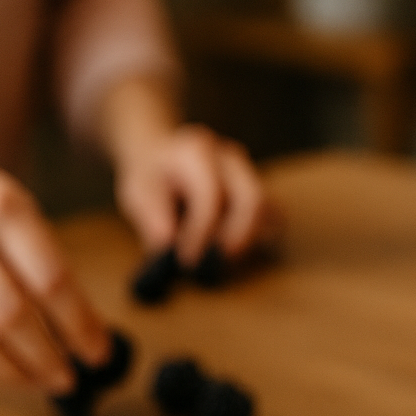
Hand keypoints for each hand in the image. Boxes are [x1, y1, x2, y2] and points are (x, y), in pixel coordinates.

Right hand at [0, 112, 108, 389]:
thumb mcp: (15, 210)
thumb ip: (47, 263)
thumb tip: (85, 332)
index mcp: (1, 209)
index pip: (51, 281)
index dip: (80, 327)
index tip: (98, 354)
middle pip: (12, 317)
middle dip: (47, 360)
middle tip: (68, 379)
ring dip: (14, 375)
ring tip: (38, 382)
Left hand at [100, 78, 274, 266]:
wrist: (163, 160)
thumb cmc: (153, 178)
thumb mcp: (139, 191)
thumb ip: (152, 215)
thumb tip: (167, 244)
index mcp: (197, 151)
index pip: (211, 194)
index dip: (201, 232)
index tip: (187, 261)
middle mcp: (230, 157)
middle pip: (252, 199)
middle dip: (237, 238)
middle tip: (215, 265)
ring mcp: (249, 172)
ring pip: (268, 208)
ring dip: (249, 241)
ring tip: (222, 261)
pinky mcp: (260, 190)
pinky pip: (275, 216)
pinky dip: (263, 238)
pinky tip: (239, 253)